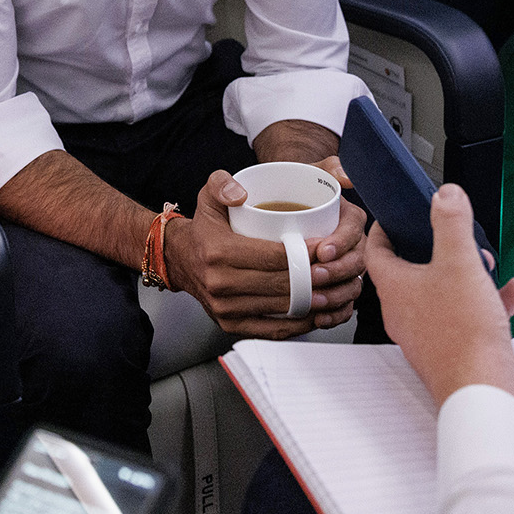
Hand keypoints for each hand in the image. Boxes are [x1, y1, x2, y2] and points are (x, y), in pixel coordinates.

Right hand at [162, 170, 364, 337]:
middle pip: (282, 284)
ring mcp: (225, 309)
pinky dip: (298, 323)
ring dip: (311, 301)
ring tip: (331, 288)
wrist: (180, 260)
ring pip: (281, 308)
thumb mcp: (207, 196)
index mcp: (218, 252)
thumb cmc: (204, 229)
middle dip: (314, 277)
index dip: (305, 253)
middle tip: (333, 267)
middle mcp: (220, 284)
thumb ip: (222, 183)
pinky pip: (273, 330)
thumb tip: (241, 194)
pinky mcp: (231, 326)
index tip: (324, 247)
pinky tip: (314, 311)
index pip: (274, 256)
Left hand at [365, 182, 513, 408]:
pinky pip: (466, 317)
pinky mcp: (451, 350)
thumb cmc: (463, 335)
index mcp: (396, 289)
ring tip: (487, 264)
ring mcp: (427, 334)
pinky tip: (511, 292)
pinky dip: (486, 302)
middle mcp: (406, 313)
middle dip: (436, 250)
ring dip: (466, 275)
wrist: (482, 391)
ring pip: (443, 293)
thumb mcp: (460, 263)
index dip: (384, 230)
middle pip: (411, 271)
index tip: (394, 217)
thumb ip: (452, 224)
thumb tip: (445, 195)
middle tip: (453, 238)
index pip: (376, 252)